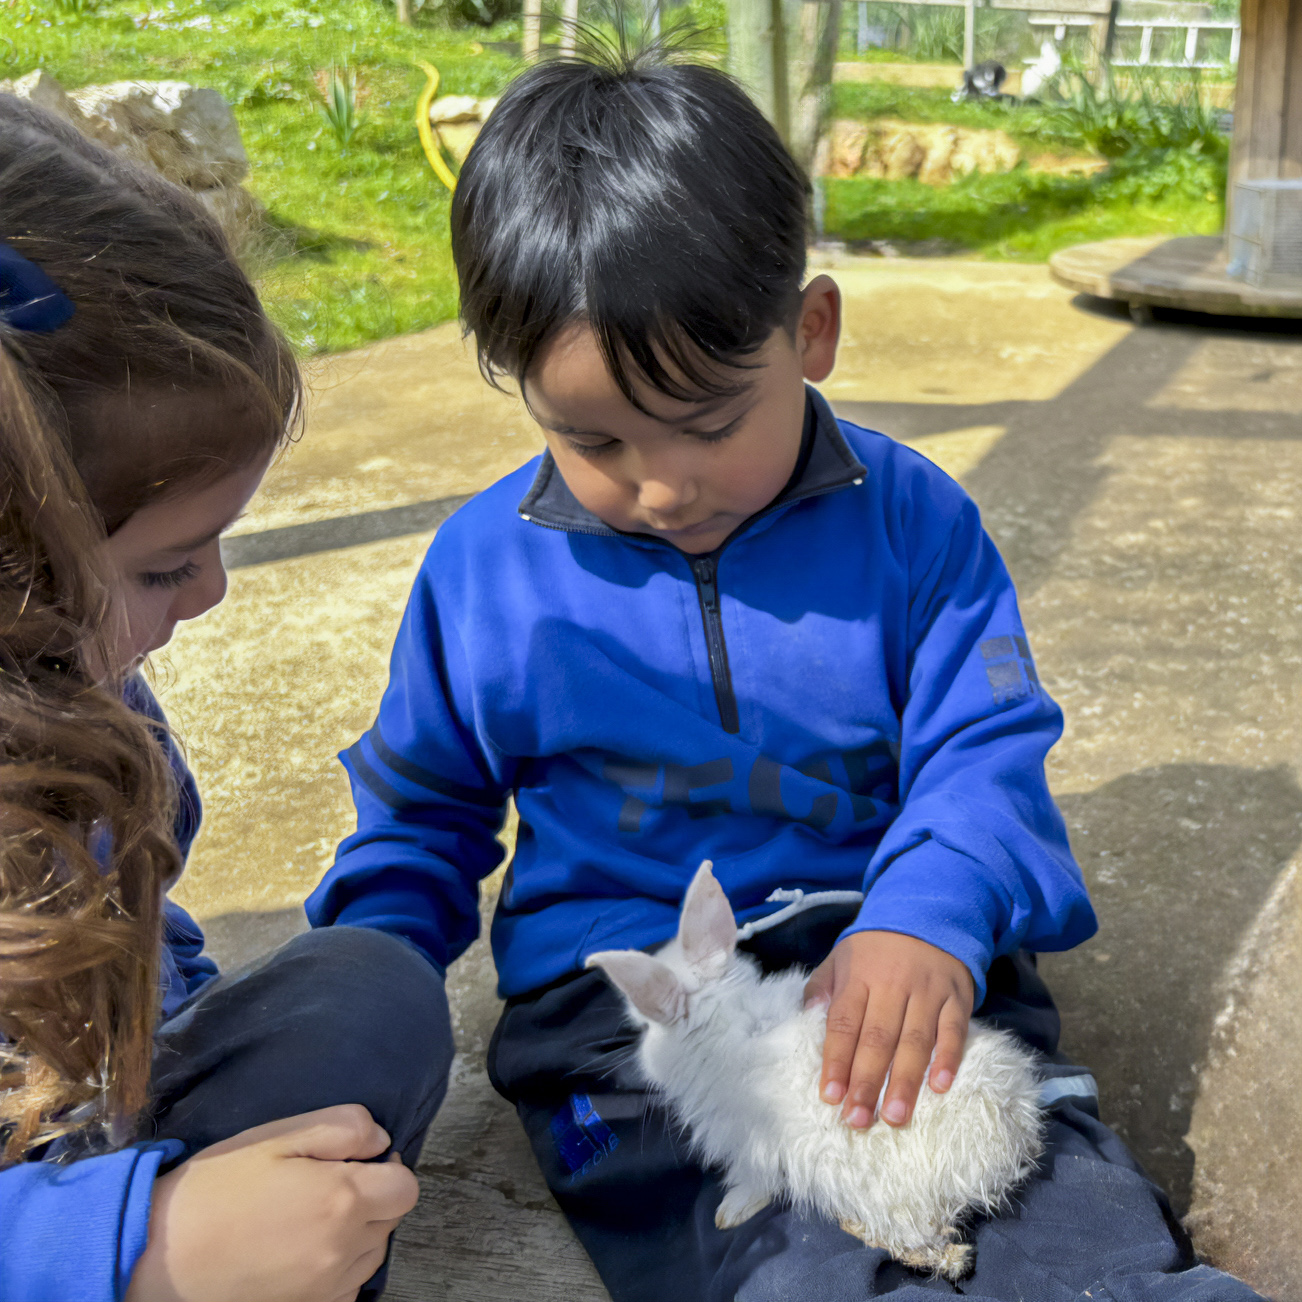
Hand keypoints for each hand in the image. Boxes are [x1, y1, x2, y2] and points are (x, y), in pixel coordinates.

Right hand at [126, 1104, 419, 1301]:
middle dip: (371, 1197)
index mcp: (344, 1200)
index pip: (406, 1187)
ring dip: (356, 1234)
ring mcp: (325, 1290)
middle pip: (390, 1221)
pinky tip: (300, 1251)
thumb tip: (380, 1139)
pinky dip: (336, 1270)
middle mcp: (344, 1251)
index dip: (387, 1168)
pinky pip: (345, 1288)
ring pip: (370, 1256)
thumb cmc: (216, 1189)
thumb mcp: (279, 1136)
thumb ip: (344, 1127)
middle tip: (325, 1184)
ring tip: (309, 1218)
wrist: (156, 1258)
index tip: (357, 1161)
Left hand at [803, 931, 973, 1129]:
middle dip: (867, 1082)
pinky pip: (954, 1030)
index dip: (836, 1061)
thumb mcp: (840, 958)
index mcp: (859, 977)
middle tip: (859, 1120)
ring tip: (895, 1117)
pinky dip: (948, 1058)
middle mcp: (892, 985)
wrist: (928, 912)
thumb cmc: (875, 948)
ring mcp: (927, 992)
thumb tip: (808, 1021)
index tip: (830, 1096)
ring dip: (905, 1081)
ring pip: (916, 1040)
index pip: (844, 1024)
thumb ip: (821, 989)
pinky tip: (940, 1087)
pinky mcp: (957, 997)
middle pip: (878, 1039)